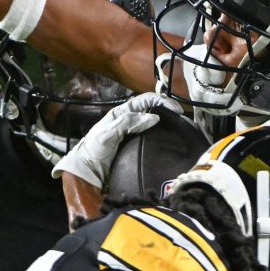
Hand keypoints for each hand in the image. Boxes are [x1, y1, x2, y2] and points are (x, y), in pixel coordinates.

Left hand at [52, 93, 182, 187]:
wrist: (88, 171)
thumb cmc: (94, 150)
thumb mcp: (107, 133)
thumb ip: (127, 123)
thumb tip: (154, 117)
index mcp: (122, 112)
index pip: (146, 100)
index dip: (161, 101)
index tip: (175, 109)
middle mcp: (129, 120)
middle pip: (153, 109)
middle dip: (168, 109)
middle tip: (181, 118)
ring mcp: (134, 133)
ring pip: (154, 123)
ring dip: (167, 123)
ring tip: (179, 128)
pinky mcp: (137, 146)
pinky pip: (152, 137)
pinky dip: (162, 136)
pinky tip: (169, 141)